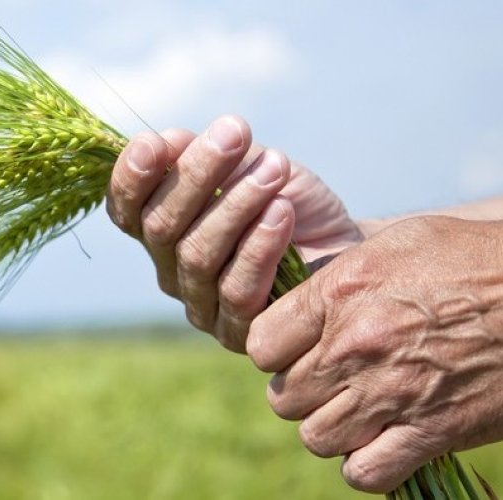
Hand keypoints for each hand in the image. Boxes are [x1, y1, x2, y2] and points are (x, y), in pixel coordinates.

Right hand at [107, 115, 360, 351]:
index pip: (126, 209)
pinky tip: (282, 212)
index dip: (131, 178)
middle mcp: (170, 269)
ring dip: (236, 205)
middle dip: (195, 175)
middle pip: (160, 227)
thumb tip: (167, 141)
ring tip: (275, 168)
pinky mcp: (236, 332)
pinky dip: (259, 247)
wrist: (341, 244)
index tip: (155, 143)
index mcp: (160, 228)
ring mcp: (200, 304)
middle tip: (234, 134)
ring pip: (197, 256)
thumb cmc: (286, 199)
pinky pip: (237, 291)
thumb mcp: (246, 163)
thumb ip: (205, 154)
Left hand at [247, 216, 502, 491]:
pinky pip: (364, 472)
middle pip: (283, 397)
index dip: (273, 350)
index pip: (261, 344)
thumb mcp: (396, 242)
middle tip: (328, 378)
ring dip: (330, 427)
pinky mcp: (432, 431)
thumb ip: (338, 276)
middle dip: (300, 390)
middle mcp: (356, 346)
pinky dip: (364, 463)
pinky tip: (379, 439)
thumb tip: (299, 298)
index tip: (293, 348)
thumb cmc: (470, 258)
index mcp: (341, 294)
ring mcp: (392, 393)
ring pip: (316, 437)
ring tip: (354, 407)